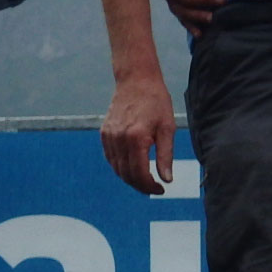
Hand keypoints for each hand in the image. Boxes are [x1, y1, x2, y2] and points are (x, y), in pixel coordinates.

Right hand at [101, 73, 174, 194]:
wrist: (137, 81)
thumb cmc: (157, 102)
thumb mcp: (168, 128)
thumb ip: (166, 155)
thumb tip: (166, 179)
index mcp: (136, 138)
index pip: (139, 173)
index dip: (150, 186)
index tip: (161, 189)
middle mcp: (118, 139)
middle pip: (126, 174)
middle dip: (140, 186)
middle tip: (155, 188)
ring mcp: (108, 137)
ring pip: (116, 168)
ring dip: (130, 178)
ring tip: (146, 180)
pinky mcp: (104, 133)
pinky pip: (110, 158)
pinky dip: (121, 167)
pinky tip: (133, 167)